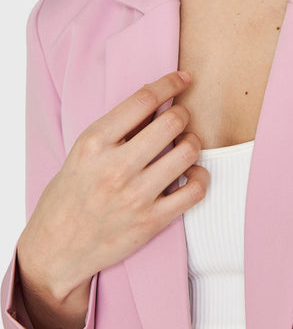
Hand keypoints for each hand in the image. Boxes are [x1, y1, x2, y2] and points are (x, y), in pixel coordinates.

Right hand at [17, 71, 208, 301]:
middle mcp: (116, 167)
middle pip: (172, 122)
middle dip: (182, 115)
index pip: (143, 99)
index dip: (170, 83)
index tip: (183, 79)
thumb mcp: (82, 153)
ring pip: (188, 152)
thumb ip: (117, 129)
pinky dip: (200, 177)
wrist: (57, 249)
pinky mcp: (152, 221)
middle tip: (179, 120)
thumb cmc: (70, 195)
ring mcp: (136, 195)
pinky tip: (191, 175)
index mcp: (94, 143)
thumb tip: (158, 103)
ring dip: (193, 143)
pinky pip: (195, 190)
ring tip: (184, 147)